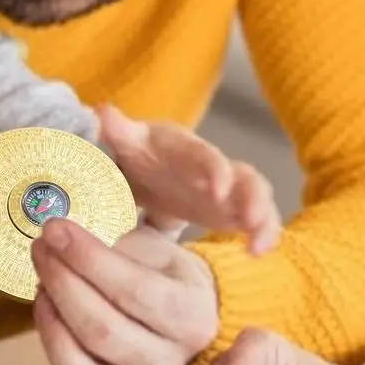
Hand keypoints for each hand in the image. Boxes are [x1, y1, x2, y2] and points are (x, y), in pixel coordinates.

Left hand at [32, 220, 217, 364]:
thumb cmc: (159, 269)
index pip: (133, 289)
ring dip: (51, 332)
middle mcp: (169, 361)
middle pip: (102, 332)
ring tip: (41, 292)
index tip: (56, 229)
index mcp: (189, 315)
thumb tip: (63, 237)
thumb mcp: (152, 244)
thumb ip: (117, 243)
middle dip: (61, 284)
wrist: (179, 305)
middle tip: (41, 249)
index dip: (87, 259)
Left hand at [97, 105, 280, 252]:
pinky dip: (260, 234)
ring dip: (262, 219)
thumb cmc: (144, 152)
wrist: (152, 168)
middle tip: (252, 220)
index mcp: (190, 152)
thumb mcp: (131, 141)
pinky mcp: (233, 210)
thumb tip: (101, 111)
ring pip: (256, 198)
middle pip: (244, 176)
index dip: (214, 170)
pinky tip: (255, 253)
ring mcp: (229, 190)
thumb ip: (118, 130)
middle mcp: (216, 168)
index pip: (206, 156)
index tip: (216, 189)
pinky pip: (256, 219)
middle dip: (252, 198)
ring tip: (258, 246)